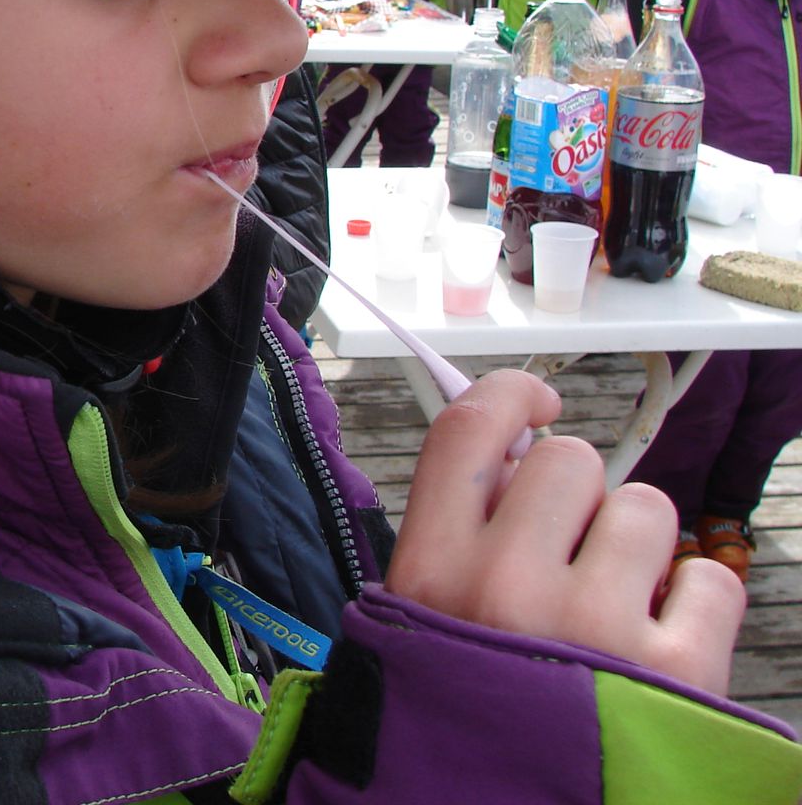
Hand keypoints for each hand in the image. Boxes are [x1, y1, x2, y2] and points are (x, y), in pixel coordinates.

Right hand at [386, 369, 744, 694]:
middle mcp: (508, 588)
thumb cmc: (459, 724)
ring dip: (635, 549)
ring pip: (646, 509)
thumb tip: (516, 459)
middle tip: (567, 549)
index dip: (510, 397)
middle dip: (576, 495)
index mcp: (430, 573)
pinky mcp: (677, 673)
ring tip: (612, 610)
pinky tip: (657, 650)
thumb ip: (451, 541)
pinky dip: (692, 612)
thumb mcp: (414, 627)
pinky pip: (709, 583)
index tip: (535, 402)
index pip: (469, 432)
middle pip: (568, 461)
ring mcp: (594, 627)